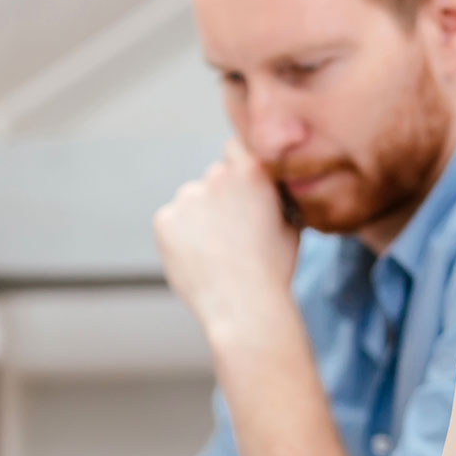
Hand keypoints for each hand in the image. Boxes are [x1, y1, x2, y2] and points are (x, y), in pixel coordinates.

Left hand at [153, 141, 301, 340]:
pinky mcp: (164, 221)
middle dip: (221, 198)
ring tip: (218, 253)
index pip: (236, 147)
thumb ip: (275, 196)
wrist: (244, 307)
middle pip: (214, 178)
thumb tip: (269, 187)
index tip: (242, 188)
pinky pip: (173, 222)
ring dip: (201, 218)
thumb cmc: (273, 270)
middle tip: (234, 233)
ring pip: (192, 201)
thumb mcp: (291, 224)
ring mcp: (186, 198)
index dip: (239, 167)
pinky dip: (182, 236)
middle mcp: (215, 177)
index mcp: (251, 172)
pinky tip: (201, 259)